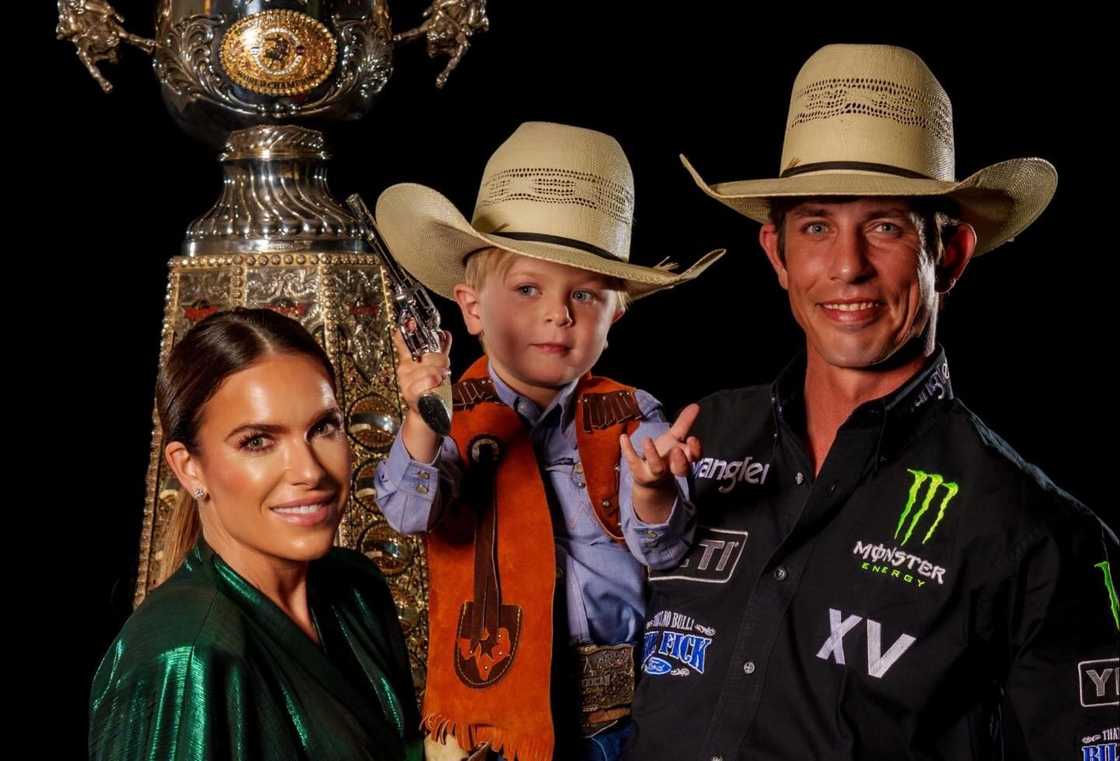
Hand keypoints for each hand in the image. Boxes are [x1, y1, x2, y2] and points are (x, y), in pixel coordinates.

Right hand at [392, 330, 451, 459]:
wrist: (427, 411)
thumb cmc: (430, 388)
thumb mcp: (435, 368)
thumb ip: (439, 350)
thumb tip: (446, 334)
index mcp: (410, 359)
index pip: (404, 343)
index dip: (405, 333)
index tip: (406, 323)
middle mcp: (405, 368)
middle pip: (429, 356)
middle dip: (441, 363)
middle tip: (441, 372)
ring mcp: (406, 381)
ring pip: (429, 370)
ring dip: (438, 376)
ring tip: (437, 382)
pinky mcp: (409, 392)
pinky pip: (425, 382)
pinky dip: (432, 384)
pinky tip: (433, 386)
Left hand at [620, 404, 701, 522]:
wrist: (650, 480)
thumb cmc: (665, 457)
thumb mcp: (675, 439)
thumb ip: (685, 423)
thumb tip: (695, 406)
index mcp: (683, 460)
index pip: (694, 458)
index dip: (695, 450)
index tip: (692, 439)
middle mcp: (671, 469)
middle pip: (680, 469)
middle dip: (680, 460)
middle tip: (677, 450)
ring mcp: (654, 472)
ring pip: (657, 467)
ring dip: (653, 454)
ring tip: (647, 439)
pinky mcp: (639, 472)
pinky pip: (633, 461)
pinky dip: (628, 450)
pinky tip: (623, 437)